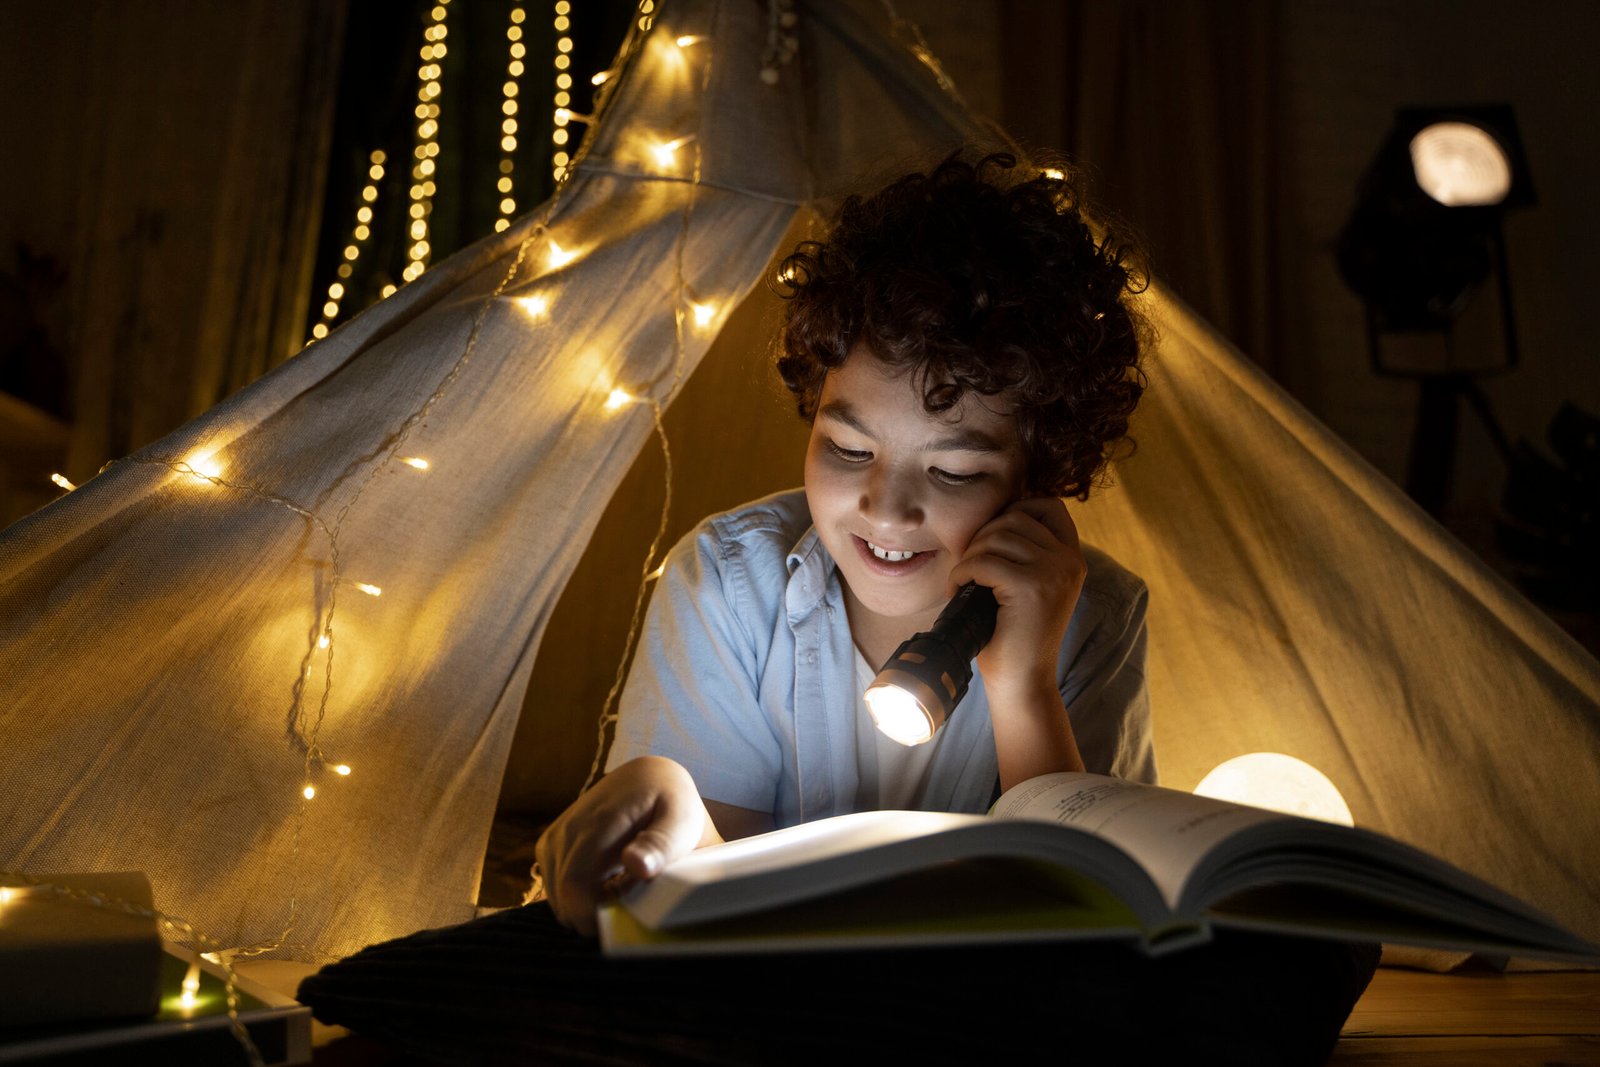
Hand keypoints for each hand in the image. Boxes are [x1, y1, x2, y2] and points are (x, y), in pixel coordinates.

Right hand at [533, 756, 719, 935]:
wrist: (649, 779)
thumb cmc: (671, 804)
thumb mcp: (681, 821)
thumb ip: (661, 844)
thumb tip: (634, 864)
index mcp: (600, 821)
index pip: (574, 883)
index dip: (591, 916)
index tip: (622, 921)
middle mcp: (568, 829)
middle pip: (563, 898)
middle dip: (595, 913)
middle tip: (631, 899)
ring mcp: (554, 837)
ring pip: (557, 898)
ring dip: (587, 905)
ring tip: (623, 886)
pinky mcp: (550, 845)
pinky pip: (555, 888)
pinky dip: (578, 896)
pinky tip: (606, 882)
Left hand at [946, 496, 1085, 695]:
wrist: (1023, 681)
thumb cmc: (1016, 635)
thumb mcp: (1033, 587)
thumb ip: (1026, 554)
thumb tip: (992, 517)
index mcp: (1072, 559)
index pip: (1051, 505)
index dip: (1017, 508)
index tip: (993, 535)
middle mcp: (1069, 561)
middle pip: (1015, 517)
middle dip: (983, 536)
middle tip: (970, 566)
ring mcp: (1053, 572)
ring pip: (997, 537)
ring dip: (970, 556)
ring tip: (965, 580)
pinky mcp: (1030, 587)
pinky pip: (983, 562)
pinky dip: (962, 573)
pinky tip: (958, 590)